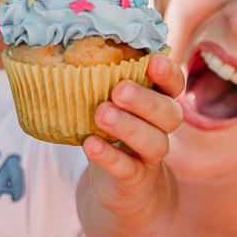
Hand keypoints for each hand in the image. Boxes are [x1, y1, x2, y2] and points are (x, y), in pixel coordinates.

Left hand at [78, 54, 183, 236]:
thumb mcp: (112, 106)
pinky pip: (127, 169)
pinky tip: (91, 144)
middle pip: (169, 114)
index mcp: (158, 103)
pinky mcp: (135, 181)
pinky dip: (110, 157)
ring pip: (153, 142)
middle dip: (145, 100)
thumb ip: (101, 83)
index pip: (174, 86)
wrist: (123, 190)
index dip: (169, 74)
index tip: (153, 61)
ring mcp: (150, 157)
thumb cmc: (113, 134)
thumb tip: (62, 46)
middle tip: (119, 90)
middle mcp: (161, 129)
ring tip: (102, 113)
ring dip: (128, 127)